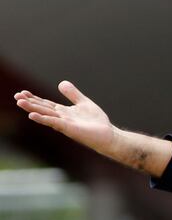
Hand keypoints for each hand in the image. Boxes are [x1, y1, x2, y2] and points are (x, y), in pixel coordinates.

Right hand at [14, 81, 171, 175]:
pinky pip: (55, 123)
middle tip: (16, 97)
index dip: (34, 98)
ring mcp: (65, 124)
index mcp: (64, 112)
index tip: (22, 93)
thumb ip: (73, 94)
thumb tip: (61, 83)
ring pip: (46, 115)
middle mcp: (62, 118)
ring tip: (20, 103)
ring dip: (32, 109)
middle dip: (30, 103)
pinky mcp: (70, 129)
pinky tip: (33, 116)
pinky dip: (44, 119)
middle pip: (43, 108)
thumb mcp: (84, 103)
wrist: (108, 136)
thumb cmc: (97, 122)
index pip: (46, 104)